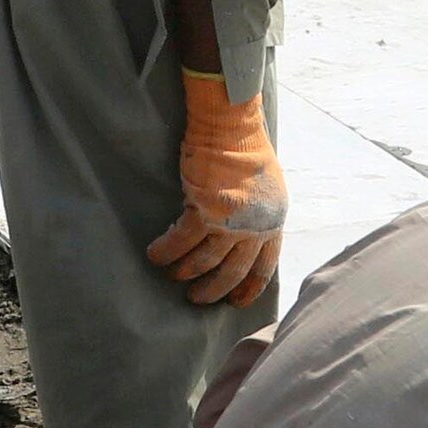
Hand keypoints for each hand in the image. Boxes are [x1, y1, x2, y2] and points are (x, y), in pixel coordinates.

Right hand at [145, 74, 285, 310]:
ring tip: (172, 276)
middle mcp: (256, 226)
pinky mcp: (205, 211)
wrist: (231, 124)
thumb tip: (243, 233)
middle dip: (214, 289)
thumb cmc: (246, 147)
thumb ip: (258, 213)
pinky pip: (181, 241)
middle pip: (234, 271)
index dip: (249, 287)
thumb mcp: (267, 187)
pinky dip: (166, 251)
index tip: (236, 302)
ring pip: (205, 261)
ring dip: (186, 272)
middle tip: (197, 299)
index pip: (265, 265)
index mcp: (274, 220)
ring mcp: (231, 221)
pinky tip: (154, 255)